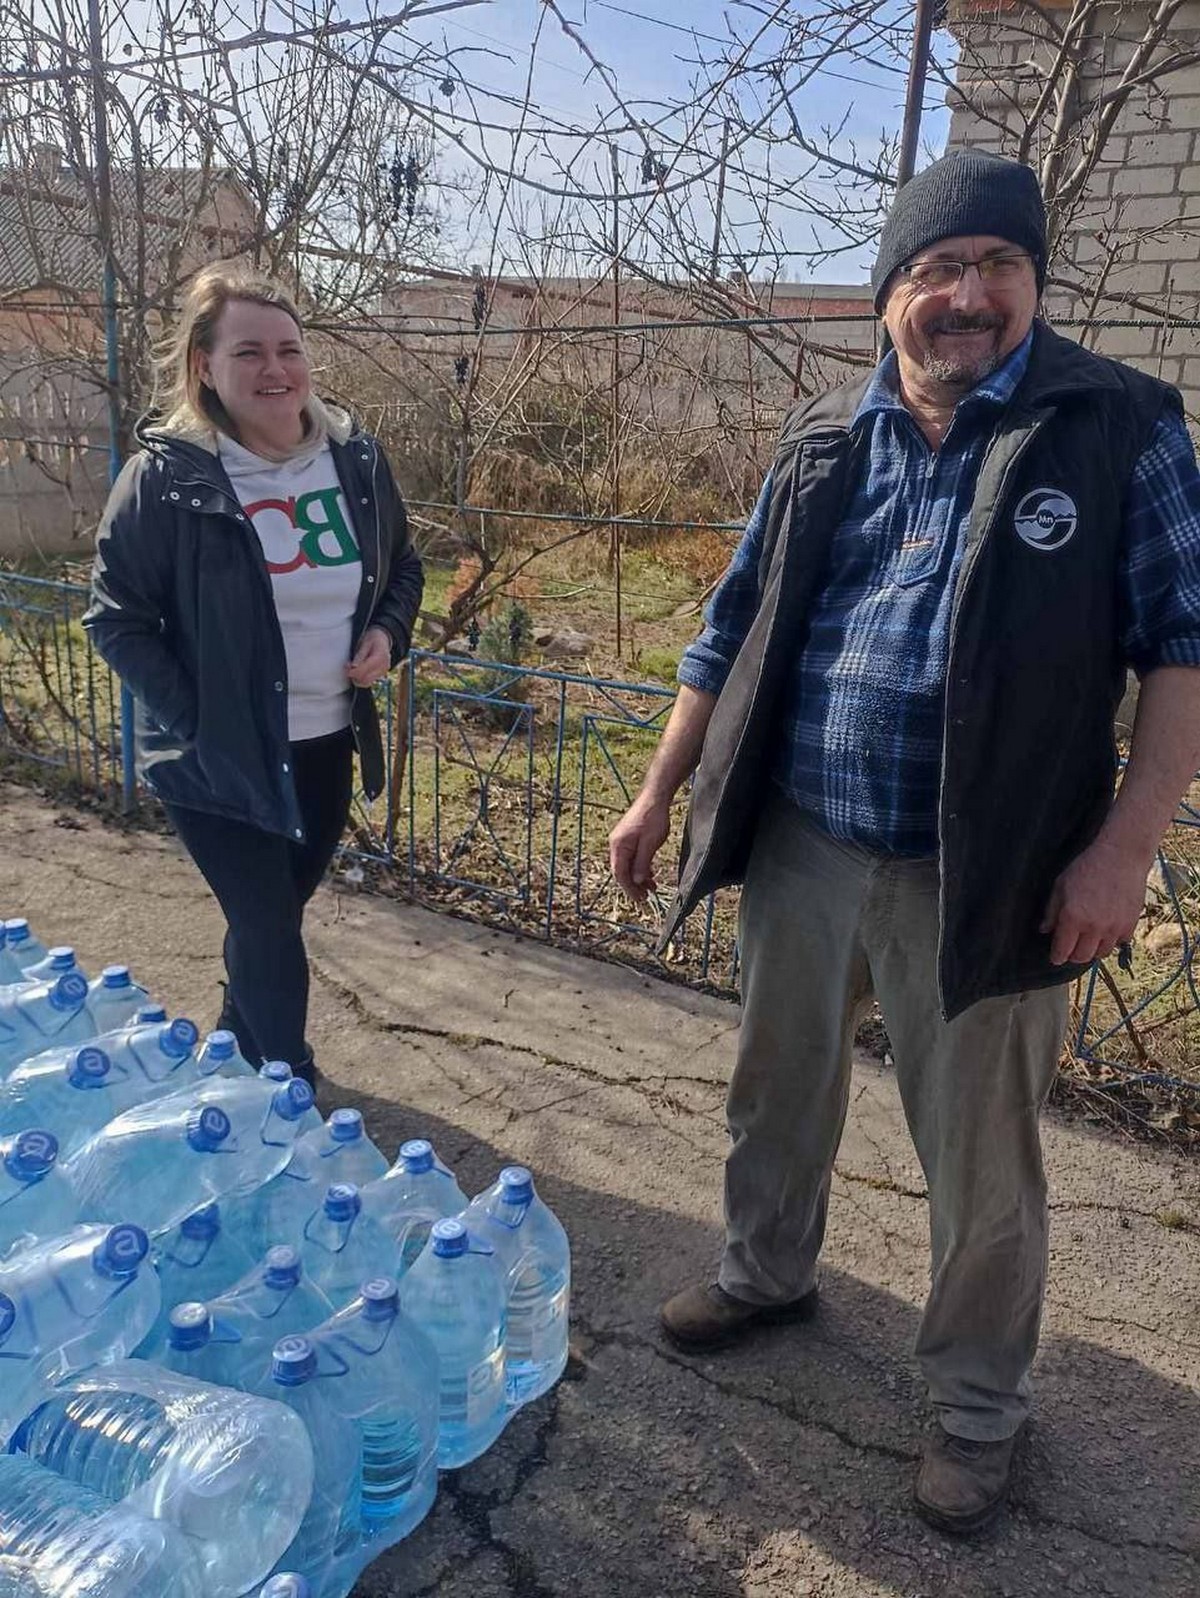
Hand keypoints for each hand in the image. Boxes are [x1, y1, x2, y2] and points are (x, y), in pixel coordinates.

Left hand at [346, 626, 391, 687]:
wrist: (383, 639)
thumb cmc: (373, 639)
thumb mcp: (365, 643)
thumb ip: (360, 655)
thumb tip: (353, 667)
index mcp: (380, 657)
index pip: (365, 670)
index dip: (353, 671)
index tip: (345, 667)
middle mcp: (383, 667)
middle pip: (365, 679)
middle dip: (354, 676)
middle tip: (346, 667)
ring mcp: (383, 672)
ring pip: (366, 683)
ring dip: (356, 679)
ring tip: (351, 669)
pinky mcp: (380, 676)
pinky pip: (368, 682)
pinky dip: (360, 679)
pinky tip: (356, 672)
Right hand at [609, 793, 672, 900]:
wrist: (655, 798)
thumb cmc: (653, 818)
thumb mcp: (650, 844)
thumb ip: (642, 863)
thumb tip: (637, 881)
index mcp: (619, 846)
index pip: (620, 874)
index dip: (629, 888)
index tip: (640, 899)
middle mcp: (616, 845)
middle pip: (622, 871)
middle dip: (633, 885)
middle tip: (645, 898)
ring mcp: (622, 841)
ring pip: (628, 865)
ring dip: (638, 878)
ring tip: (651, 888)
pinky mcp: (629, 838)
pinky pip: (632, 858)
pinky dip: (640, 868)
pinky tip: (650, 874)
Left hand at [1040, 835, 1149, 965]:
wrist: (1121, 857)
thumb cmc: (1087, 867)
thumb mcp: (1061, 885)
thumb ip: (1052, 911)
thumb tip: (1045, 930)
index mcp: (1073, 917)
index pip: (1063, 949)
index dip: (1057, 957)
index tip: (1056, 958)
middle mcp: (1093, 927)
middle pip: (1082, 957)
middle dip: (1073, 956)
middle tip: (1071, 949)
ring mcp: (1114, 927)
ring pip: (1101, 953)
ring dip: (1093, 949)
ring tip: (1088, 940)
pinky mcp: (1130, 925)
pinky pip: (1119, 943)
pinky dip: (1111, 941)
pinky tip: (1106, 931)